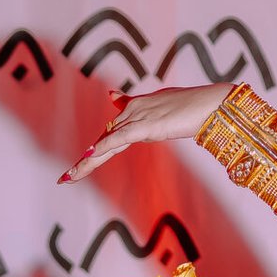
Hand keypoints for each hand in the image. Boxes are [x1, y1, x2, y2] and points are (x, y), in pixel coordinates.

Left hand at [60, 82, 231, 182]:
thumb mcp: (166, 105)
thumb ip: (146, 107)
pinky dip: (103, 147)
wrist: (211, 103)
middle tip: (66, 178)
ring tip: (69, 177)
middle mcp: (133, 111)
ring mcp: (137, 117)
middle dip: (86, 161)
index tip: (84, 158)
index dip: (98, 146)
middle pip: (104, 139)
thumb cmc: (196, 105)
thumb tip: (123, 99)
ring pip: (106, 142)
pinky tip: (89, 156)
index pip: (113, 130)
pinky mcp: (144, 125)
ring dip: (87, 162)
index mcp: (138, 108)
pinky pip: (118, 138)